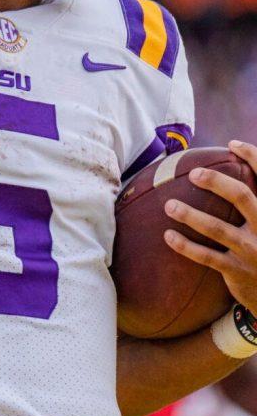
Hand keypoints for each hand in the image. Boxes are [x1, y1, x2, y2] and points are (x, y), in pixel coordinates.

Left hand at [164, 140, 256, 311]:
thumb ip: (252, 200)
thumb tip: (229, 166)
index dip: (254, 157)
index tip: (233, 144)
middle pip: (242, 197)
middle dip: (216, 182)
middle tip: (193, 173)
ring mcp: (253, 251)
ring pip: (218, 228)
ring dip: (190, 215)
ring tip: (169, 205)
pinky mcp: (237, 271)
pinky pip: (206, 256)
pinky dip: (185, 246)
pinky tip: (167, 235)